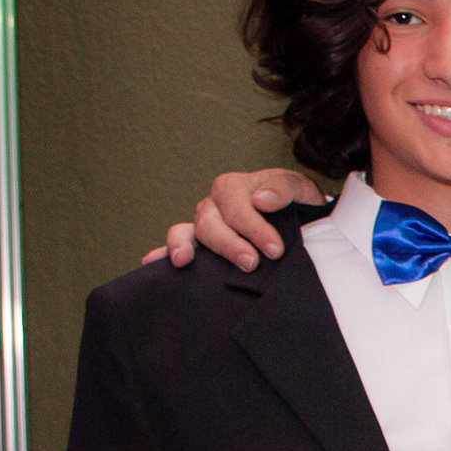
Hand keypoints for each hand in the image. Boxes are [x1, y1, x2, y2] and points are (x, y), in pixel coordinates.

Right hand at [147, 167, 326, 269]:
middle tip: (251, 263)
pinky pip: (176, 247)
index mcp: (233, 187)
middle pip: (209, 222)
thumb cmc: (293, 203)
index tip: (275, 250)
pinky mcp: (199, 245)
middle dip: (229, 244)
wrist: (296, 220)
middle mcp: (212, 205)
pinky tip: (151, 263)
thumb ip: (283, 188)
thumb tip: (261, 200)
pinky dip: (161, 253)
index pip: (235, 205)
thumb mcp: (299, 188)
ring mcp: (202, 225)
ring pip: (187, 233)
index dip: (253, 227)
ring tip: (183, 261)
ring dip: (184, 246)